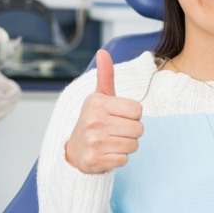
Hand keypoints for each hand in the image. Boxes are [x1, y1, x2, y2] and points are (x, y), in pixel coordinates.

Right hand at [65, 49, 143, 174]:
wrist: (75, 150)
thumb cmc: (94, 120)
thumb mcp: (99, 97)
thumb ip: (105, 76)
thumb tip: (103, 52)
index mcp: (98, 103)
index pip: (138, 110)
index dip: (133, 115)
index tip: (119, 117)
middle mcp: (94, 121)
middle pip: (139, 129)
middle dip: (132, 132)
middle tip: (116, 131)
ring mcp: (94, 141)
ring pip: (133, 145)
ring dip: (126, 145)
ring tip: (112, 142)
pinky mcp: (95, 160)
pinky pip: (124, 160)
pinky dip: (119, 158)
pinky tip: (107, 153)